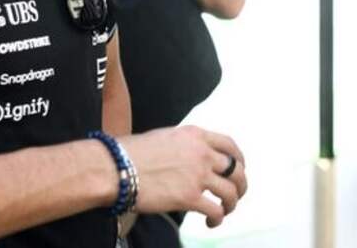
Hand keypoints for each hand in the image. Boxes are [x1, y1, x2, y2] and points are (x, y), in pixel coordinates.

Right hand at [121, 125, 246, 227]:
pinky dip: (218, 218)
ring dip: (232, 204)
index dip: (240, 158)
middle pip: (236, 169)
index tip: (240, 168)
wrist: (115, 167)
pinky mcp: (189, 197)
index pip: (230, 145)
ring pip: (231, 191)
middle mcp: (202, 153)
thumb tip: (190, 156)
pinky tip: (212, 222)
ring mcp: (197, 175)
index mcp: (196, 135)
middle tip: (236, 195)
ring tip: (225, 211)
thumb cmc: (131, 153)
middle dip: (241, 184)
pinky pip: (215, 209)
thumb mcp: (165, 137)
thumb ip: (184, 145)